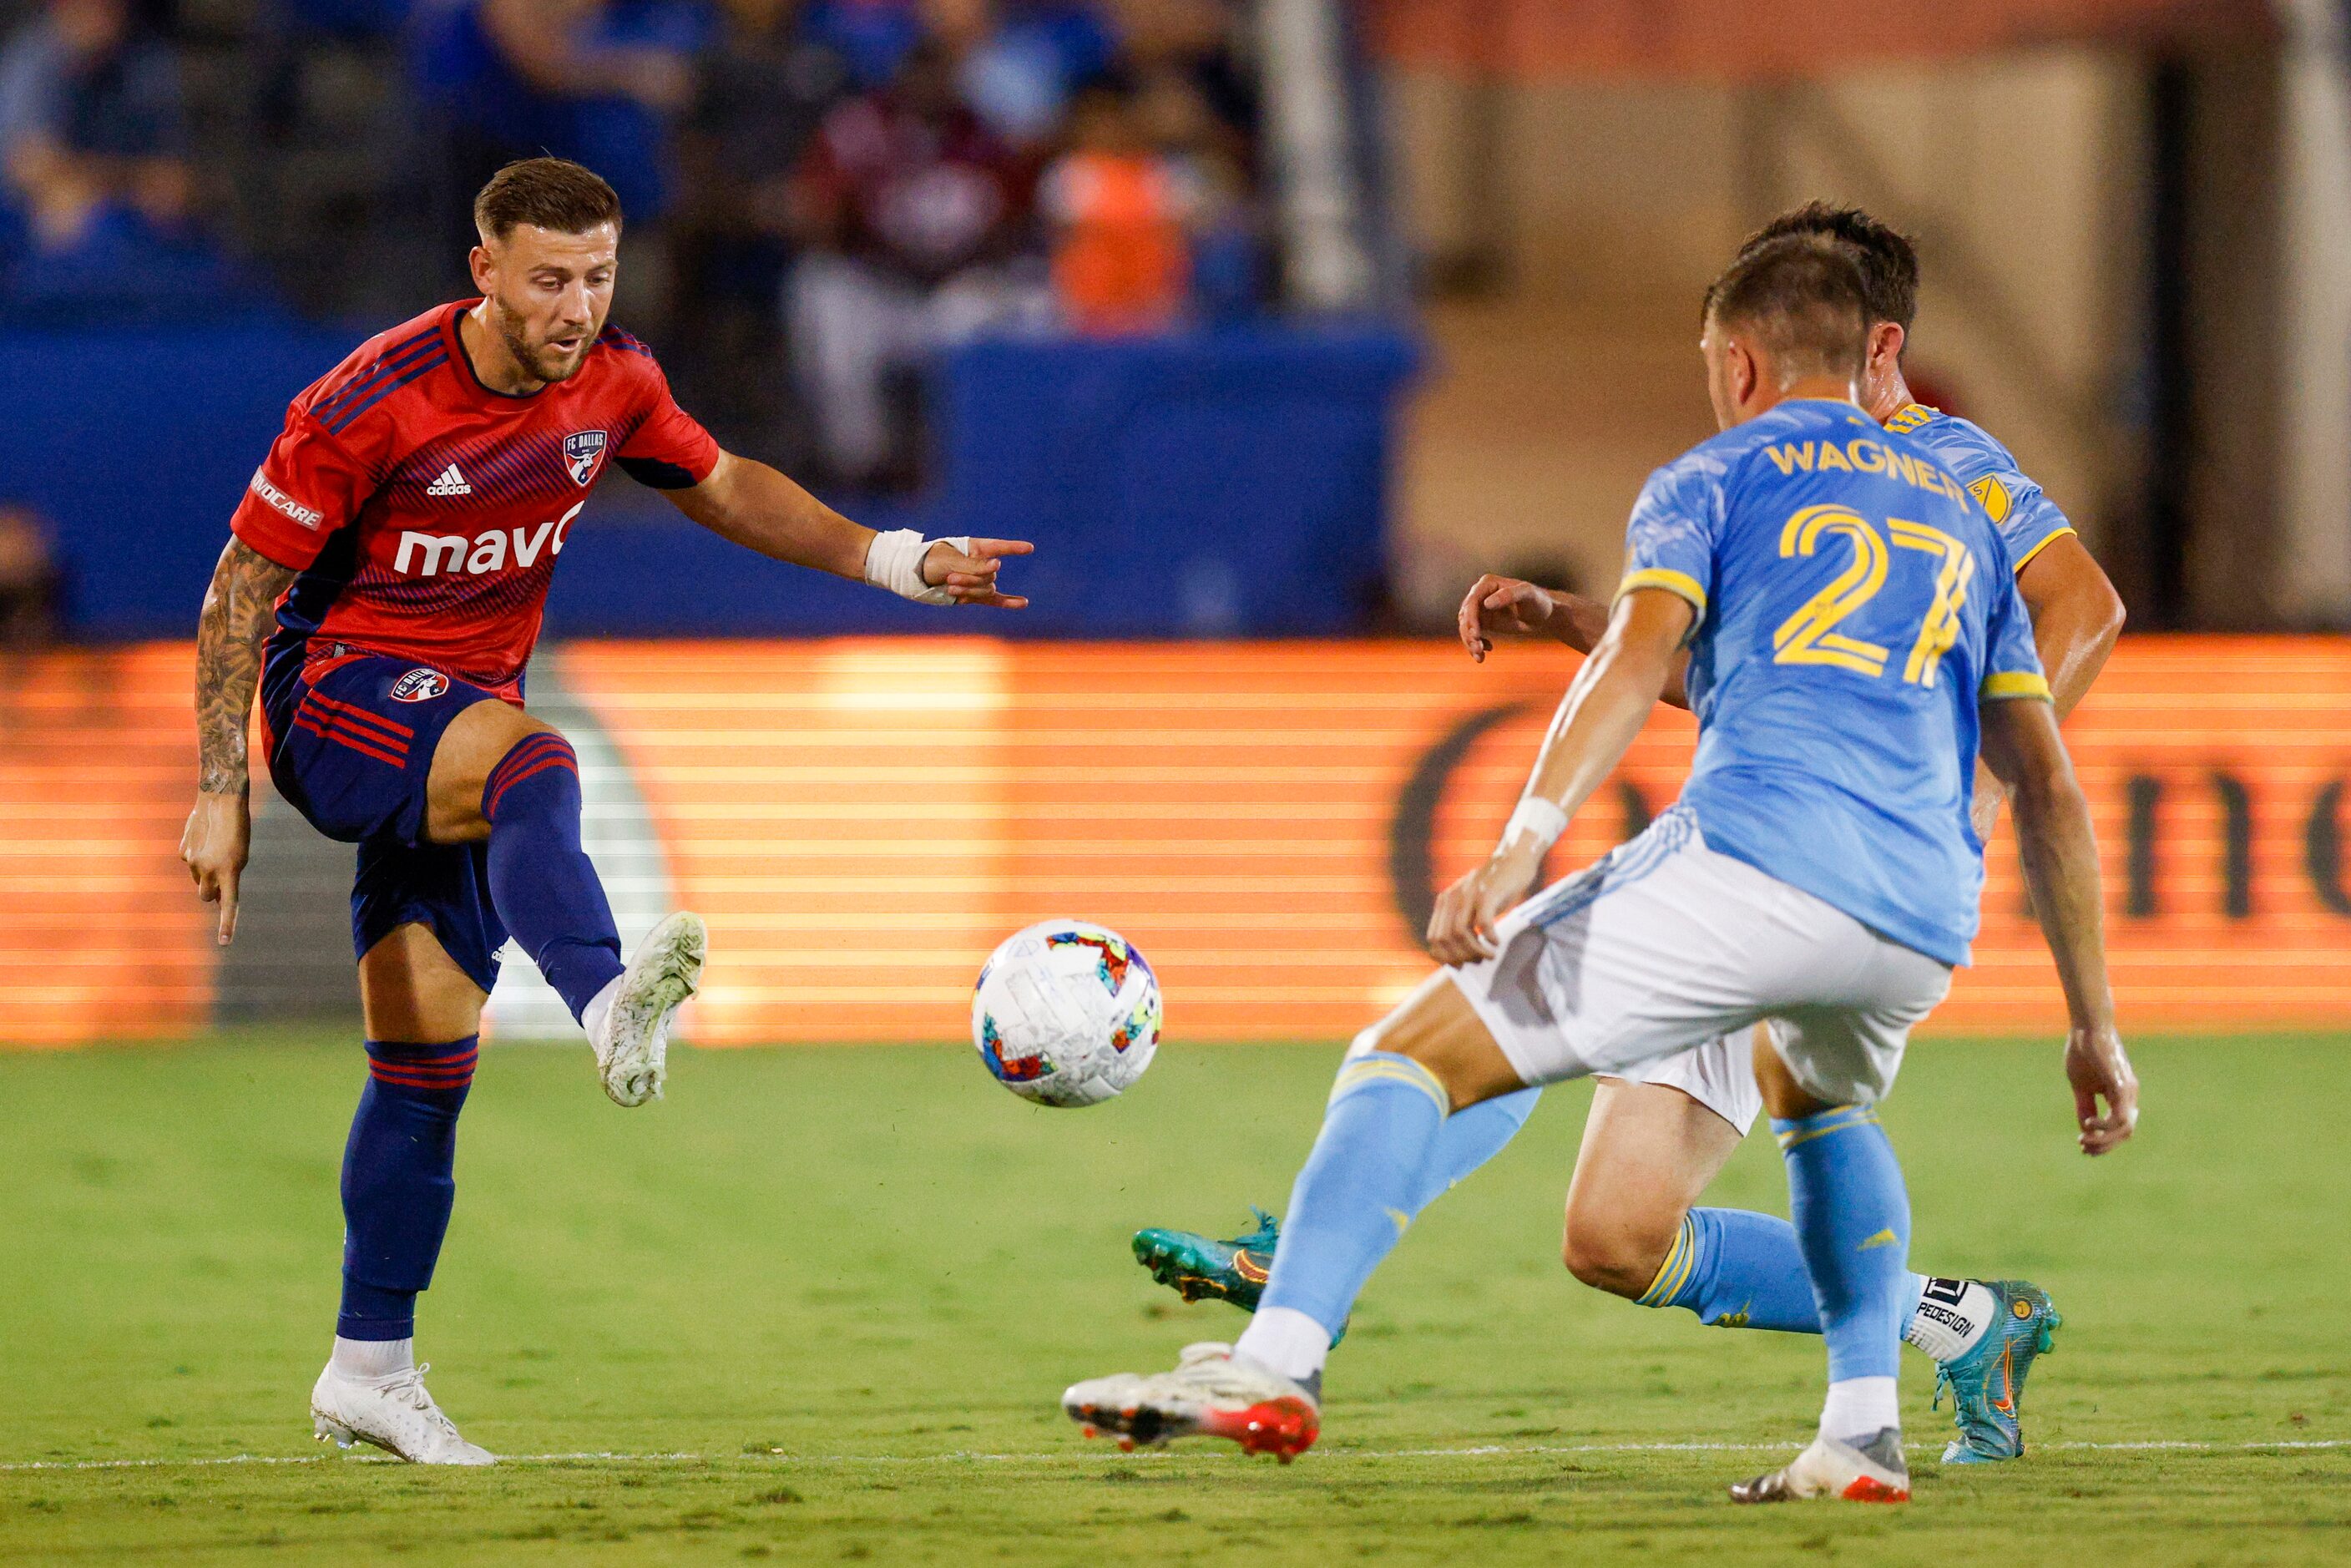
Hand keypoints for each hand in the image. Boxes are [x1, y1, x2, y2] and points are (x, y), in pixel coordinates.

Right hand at [180, 789, 250, 945]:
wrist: (220, 800)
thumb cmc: (238, 829)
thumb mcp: (241, 855)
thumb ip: (229, 877)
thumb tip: (215, 896)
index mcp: (229, 871)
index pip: (229, 903)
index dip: (227, 924)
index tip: (224, 943)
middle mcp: (208, 869)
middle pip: (207, 897)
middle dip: (212, 895)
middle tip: (220, 882)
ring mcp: (192, 861)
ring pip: (198, 880)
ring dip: (205, 875)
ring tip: (214, 852)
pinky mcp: (182, 852)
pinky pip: (190, 863)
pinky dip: (196, 858)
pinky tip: (203, 842)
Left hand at [923, 538, 1033, 608]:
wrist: (918, 577)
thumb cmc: (932, 562)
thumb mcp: (950, 561)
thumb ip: (974, 566)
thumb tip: (999, 567)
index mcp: (976, 548)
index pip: (999, 547)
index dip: (1013, 548)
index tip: (1029, 548)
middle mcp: (981, 563)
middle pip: (989, 575)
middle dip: (970, 579)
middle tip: (950, 578)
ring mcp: (979, 580)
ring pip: (987, 588)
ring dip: (970, 589)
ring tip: (950, 586)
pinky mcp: (976, 595)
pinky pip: (996, 600)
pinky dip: (1009, 602)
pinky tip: (1024, 603)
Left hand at [1427, 843, 1543, 965]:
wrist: (1513, 859)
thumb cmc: (1494, 888)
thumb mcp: (1471, 903)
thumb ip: (1460, 922)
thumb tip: (1457, 957)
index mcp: (1445, 902)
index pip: (1433, 938)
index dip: (1445, 956)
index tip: (1462, 964)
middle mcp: (1452, 898)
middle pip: (1445, 939)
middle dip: (1460, 957)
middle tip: (1478, 961)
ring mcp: (1469, 895)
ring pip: (1460, 934)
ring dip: (1475, 951)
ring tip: (1489, 955)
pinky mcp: (1487, 893)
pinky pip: (1483, 923)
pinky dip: (1489, 938)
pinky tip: (1496, 942)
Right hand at [1458, 575, 1557, 662]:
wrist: (1544, 614)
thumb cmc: (1538, 600)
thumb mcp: (1528, 594)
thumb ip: (1509, 595)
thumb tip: (1487, 603)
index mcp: (1487, 583)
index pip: (1472, 601)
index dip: (1471, 618)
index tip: (1476, 634)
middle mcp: (1480, 594)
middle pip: (1466, 615)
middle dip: (1469, 634)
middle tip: (1478, 649)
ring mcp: (1481, 609)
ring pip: (1466, 627)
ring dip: (1470, 642)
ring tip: (1480, 656)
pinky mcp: (1484, 621)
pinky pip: (1473, 634)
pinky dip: (1476, 645)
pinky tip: (1488, 650)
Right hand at [2064, 1022, 2137, 1154]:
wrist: (2087, 1027)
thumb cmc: (2083, 1052)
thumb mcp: (2081, 1085)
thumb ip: (2085, 1106)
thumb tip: (2086, 1128)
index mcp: (2120, 1095)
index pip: (2119, 1127)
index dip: (2104, 1140)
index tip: (2083, 1145)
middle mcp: (2129, 1095)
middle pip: (2125, 1133)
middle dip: (2105, 1145)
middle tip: (2084, 1148)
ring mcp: (2128, 1091)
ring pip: (2125, 1128)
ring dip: (2104, 1140)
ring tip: (2084, 1139)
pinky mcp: (2122, 1086)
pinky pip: (2120, 1116)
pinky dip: (2105, 1126)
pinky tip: (2088, 1123)